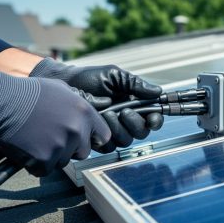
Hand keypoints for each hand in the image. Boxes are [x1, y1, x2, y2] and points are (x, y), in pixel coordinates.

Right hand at [0, 72, 110, 175]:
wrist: (2, 102)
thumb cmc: (30, 93)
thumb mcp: (62, 89)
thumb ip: (80, 102)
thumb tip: (95, 108)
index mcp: (85, 113)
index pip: (104, 136)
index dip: (93, 139)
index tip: (85, 139)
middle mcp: (77, 130)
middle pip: (84, 152)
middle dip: (72, 148)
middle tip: (53, 137)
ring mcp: (61, 146)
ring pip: (64, 161)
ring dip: (53, 155)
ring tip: (38, 138)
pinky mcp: (44, 159)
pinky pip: (45, 169)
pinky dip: (36, 163)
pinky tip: (29, 148)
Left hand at [30, 58, 163, 148]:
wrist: (65, 84)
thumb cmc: (90, 79)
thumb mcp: (115, 76)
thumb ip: (135, 84)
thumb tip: (158, 91)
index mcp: (134, 105)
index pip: (152, 118)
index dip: (155, 121)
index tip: (152, 119)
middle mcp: (126, 120)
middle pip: (142, 133)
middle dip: (135, 123)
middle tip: (124, 111)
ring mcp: (112, 131)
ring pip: (125, 141)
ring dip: (118, 128)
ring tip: (107, 113)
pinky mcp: (98, 139)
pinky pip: (108, 146)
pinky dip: (104, 135)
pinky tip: (97, 121)